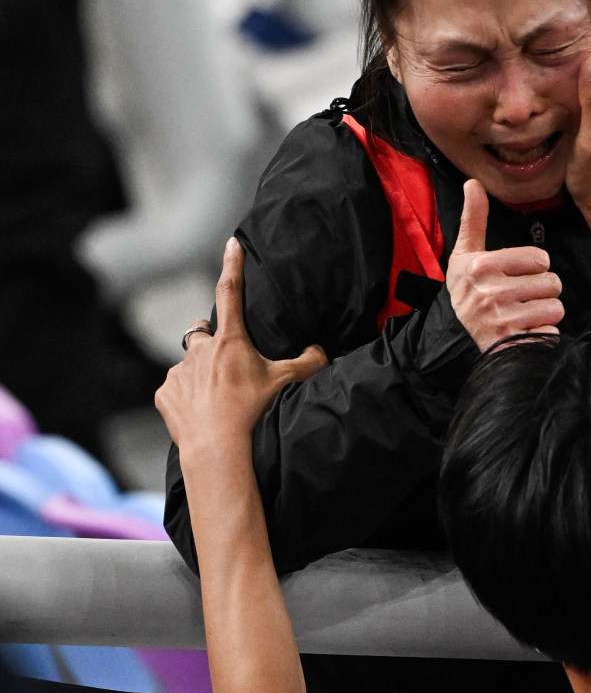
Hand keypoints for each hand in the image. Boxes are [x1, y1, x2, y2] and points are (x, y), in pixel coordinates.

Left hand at [155, 239, 327, 449]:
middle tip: (225, 361)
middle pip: (200, 331)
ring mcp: (179, 372)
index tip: (232, 243)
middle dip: (208, 339)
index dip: (232, 264)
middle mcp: (199, 350)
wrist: (218, 449)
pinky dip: (186, 398)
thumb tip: (321, 352)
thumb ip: (309, 363)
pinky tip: (201, 414)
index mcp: (229, 341)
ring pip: (188, 364)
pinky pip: (175, 390)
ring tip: (216, 398)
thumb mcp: (287, 384)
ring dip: (199, 373)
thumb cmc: (253, 412)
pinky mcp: (165, 395)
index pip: (230, 291)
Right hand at [445, 180, 563, 350]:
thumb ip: (474, 219)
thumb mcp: (465, 254)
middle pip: (552, 283)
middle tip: (521, 298)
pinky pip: (551, 332)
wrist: (454, 338)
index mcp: (482, 266)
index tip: (516, 276)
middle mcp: (490, 293)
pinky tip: (524, 332)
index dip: (535, 268)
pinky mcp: (513, 343)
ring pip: (555, 307)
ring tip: (524, 314)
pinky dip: (543, 334)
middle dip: (542, 291)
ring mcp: (502, 320)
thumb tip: (473, 182)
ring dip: (545, 313)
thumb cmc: (467, 290)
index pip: (540, 259)